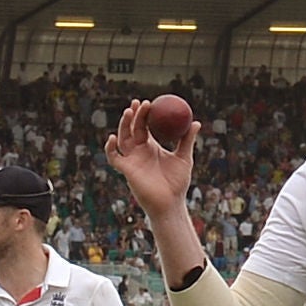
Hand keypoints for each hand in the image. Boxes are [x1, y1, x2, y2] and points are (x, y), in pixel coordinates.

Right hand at [104, 99, 197, 219]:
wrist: (171, 203)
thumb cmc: (177, 183)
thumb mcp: (184, 158)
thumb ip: (187, 140)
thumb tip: (195, 122)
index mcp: (150, 146)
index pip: (144, 125)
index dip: (144, 113)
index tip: (149, 102)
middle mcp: (139, 151)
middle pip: (132, 128)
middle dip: (134, 114)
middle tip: (139, 103)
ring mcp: (131, 160)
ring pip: (122, 138)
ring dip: (124, 124)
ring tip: (130, 111)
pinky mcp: (126, 170)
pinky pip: (114, 158)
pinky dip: (110, 148)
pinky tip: (113, 137)